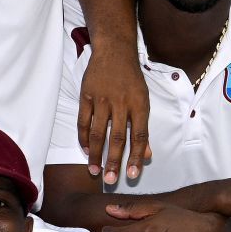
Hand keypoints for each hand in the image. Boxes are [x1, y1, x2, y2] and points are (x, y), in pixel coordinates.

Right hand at [78, 46, 151, 182]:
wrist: (114, 51)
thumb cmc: (131, 79)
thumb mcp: (144, 101)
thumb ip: (144, 130)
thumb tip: (147, 155)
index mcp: (139, 105)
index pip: (139, 136)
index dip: (136, 157)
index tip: (132, 175)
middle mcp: (121, 103)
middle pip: (117, 138)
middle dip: (113, 161)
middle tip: (110, 180)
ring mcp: (102, 99)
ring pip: (98, 132)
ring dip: (96, 154)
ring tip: (94, 171)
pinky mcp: (87, 96)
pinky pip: (84, 121)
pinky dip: (84, 138)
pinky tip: (86, 150)